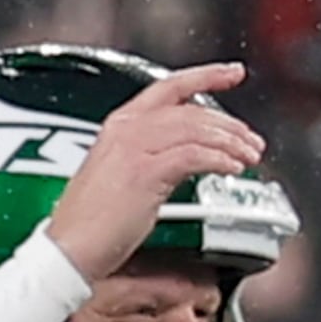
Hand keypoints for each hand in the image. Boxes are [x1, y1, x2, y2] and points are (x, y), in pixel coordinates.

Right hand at [44, 61, 264, 282]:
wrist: (68, 250)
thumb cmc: (89, 224)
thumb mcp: (120, 176)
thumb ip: (150, 158)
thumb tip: (186, 158)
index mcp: (119, 125)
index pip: (169, 87)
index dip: (206, 75)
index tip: (233, 72)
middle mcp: (126, 129)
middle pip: (192, 111)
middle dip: (229, 124)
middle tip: (253, 140)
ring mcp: (133, 148)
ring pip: (196, 130)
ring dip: (231, 143)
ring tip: (250, 157)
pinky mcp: (144, 172)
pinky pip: (193, 156)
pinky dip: (219, 160)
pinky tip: (233, 169)